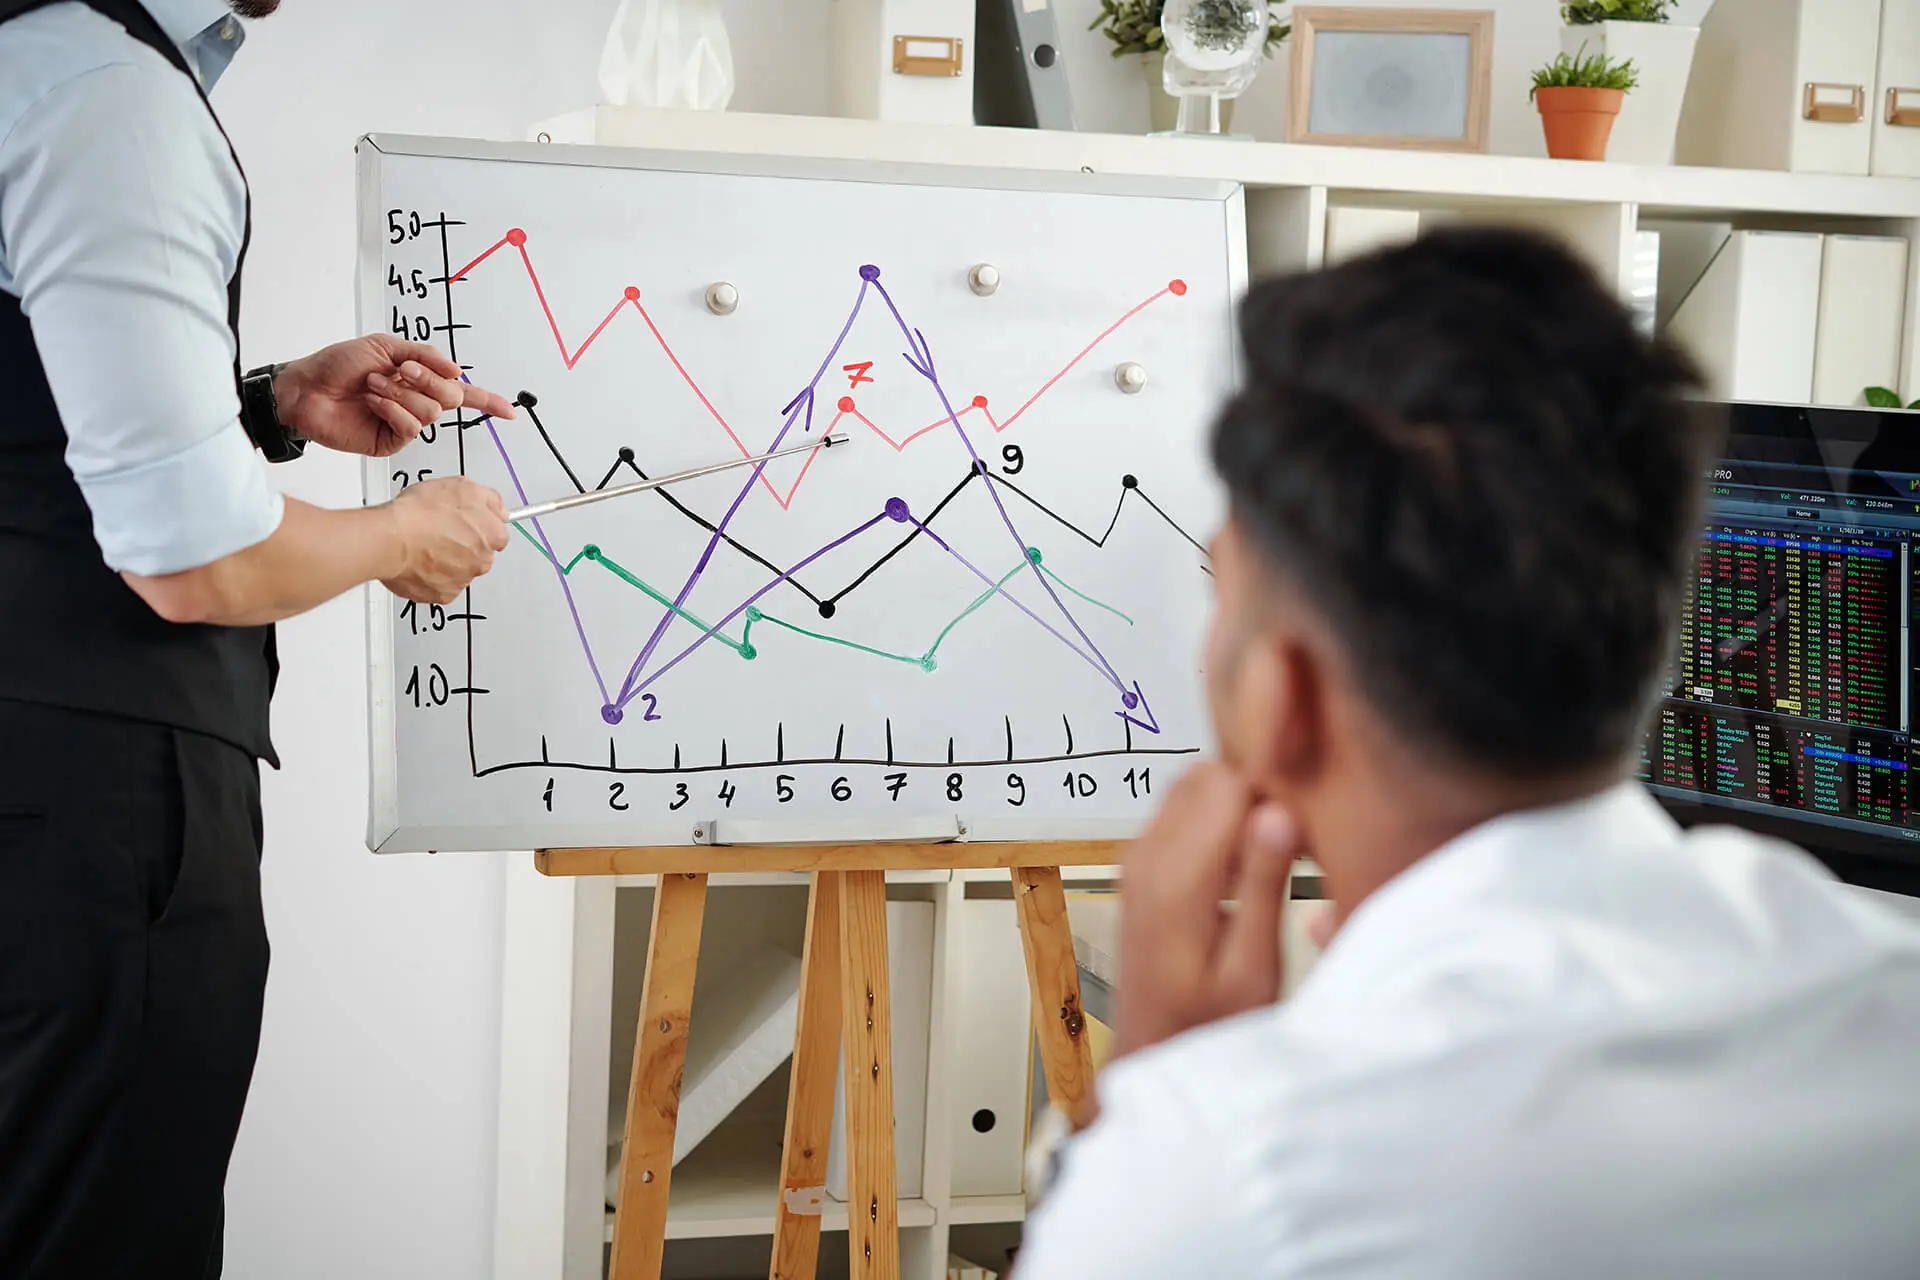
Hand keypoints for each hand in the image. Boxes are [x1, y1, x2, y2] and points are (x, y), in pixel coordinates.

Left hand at [275, 335, 515, 457]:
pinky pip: (412, 427)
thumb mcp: (384, 345)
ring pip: (432, 412)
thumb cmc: (337, 365)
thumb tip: (457, 370)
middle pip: (450, 397)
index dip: (487, 400)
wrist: (306, 388)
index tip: (509, 410)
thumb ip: (424, 355)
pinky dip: (393, 410)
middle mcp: (415, 401)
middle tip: (399, 371)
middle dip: (427, 381)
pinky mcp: (391, 440)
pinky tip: (373, 403)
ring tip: (374, 387)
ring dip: (402, 394)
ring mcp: (404, 422)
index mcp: (418, 379)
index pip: (461, 392)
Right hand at [381, 477, 509, 604]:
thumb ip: (489, 499)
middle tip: (439, 532)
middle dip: (462, 545)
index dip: (477, 525)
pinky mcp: (442, 594)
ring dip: (446, 561)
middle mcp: (482, 561)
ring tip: (424, 545)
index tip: (465, 522)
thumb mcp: (461, 486)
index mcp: (492, 535)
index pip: (496, 533)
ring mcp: (463, 579)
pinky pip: (441, 586)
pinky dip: (431, 577)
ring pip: (459, 570)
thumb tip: (498, 508)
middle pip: (478, 554)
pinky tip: (418, 561)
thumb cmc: (420, 513)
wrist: (391, 539)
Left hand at [1114, 762, 1303, 1058]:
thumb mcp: (1253, 970)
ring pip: (1193, 787)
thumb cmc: (1209, 1025)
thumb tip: (1278, 812)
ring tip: (1264, 863)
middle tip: (1287, 847)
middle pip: (1208, 775)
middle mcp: (1146, 856)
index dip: (1272, 792)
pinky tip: (1238, 873)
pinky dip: (1214, 824)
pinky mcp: (1139, 865)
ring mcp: (1136, 858)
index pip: (1227, 782)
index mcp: (1176, 879)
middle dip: (1253, 795)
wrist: (1152, 1052)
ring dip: (1233, 808)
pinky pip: (1180, 813)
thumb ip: (1264, 887)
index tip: (1301, 830)